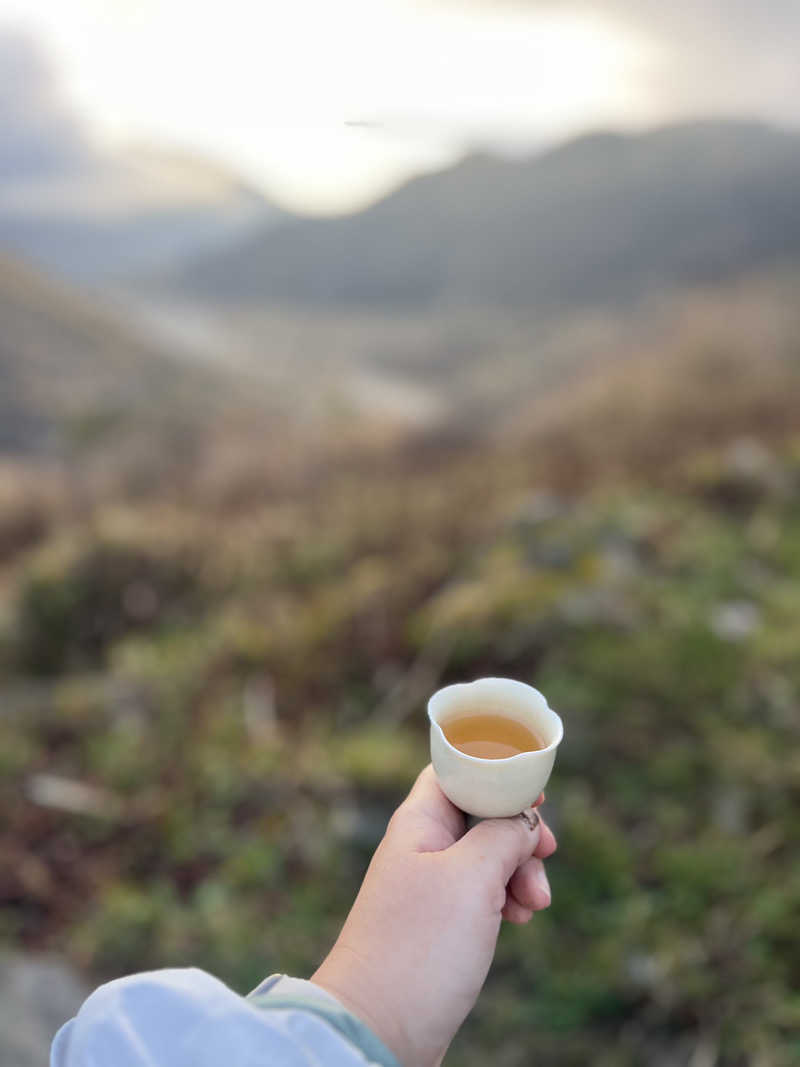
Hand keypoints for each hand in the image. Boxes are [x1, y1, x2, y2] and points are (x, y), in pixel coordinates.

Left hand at [311, 765, 556, 1066]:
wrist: (379, 1027)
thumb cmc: (420, 946)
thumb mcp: (472, 877)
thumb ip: (503, 834)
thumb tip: (524, 820)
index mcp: (419, 821)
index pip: (459, 772)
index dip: (500, 776)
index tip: (537, 796)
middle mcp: (421, 847)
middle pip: (481, 814)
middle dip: (520, 832)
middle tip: (547, 854)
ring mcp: (430, 887)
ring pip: (488, 857)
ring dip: (520, 871)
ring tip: (534, 904)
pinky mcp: (440, 924)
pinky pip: (482, 894)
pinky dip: (506, 899)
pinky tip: (520, 918)